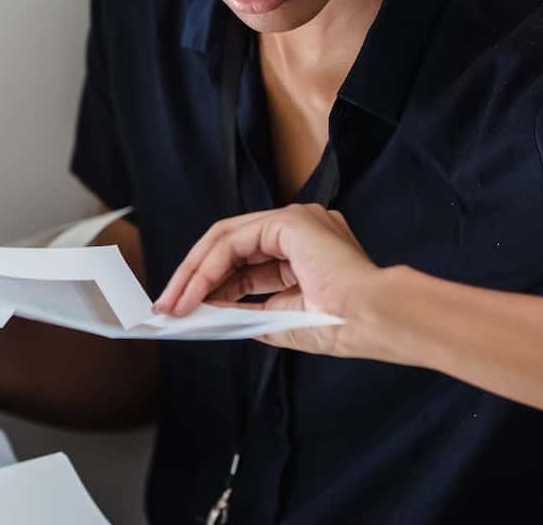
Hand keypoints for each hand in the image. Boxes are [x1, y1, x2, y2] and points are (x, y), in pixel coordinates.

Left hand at [151, 203, 387, 355]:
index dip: (212, 283)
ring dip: (195, 273)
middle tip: (169, 306)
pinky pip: (236, 240)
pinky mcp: (289, 221)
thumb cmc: (342, 324)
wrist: (373, 318)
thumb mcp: (282, 318)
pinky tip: (196, 293)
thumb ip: (249, 310)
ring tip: (175, 304)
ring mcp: (295, 219)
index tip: (186, 308)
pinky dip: (210, 267)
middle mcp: (300, 227)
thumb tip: (210, 311)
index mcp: (305, 247)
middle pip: (230, 244)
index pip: (245, 259)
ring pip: (227, 238)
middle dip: (195, 276)